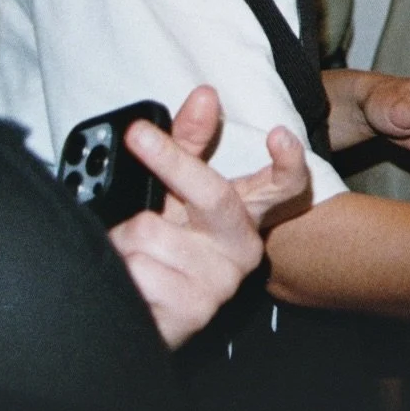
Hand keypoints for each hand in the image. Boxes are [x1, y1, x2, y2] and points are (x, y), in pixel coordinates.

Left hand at [108, 86, 310, 347]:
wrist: (145, 315)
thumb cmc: (166, 248)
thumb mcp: (177, 191)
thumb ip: (189, 142)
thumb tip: (204, 94)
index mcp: (247, 215)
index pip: (284, 184)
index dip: (288, 160)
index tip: (278, 134)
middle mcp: (242, 249)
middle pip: (213, 195)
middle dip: (172, 162)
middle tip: (139, 135)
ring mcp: (220, 285)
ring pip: (153, 234)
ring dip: (123, 240)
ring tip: (129, 255)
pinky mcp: (192, 314)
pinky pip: (139, 273)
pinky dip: (121, 272)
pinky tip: (131, 283)